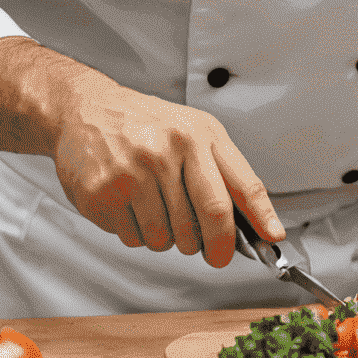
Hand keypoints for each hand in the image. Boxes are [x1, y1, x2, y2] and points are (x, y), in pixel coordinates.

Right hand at [47, 64, 283, 267]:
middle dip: (213, 246)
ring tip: (153, 206)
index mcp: (197, 133)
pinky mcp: (104, 193)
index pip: (241, 184)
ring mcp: (134, 171)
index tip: (272, 239)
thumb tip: (260, 222)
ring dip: (166, 237)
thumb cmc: (144, 124)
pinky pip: (134, 239)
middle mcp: (168, 149)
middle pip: (209, 220)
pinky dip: (135, 233)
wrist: (85, 109)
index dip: (261, 218)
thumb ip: (225, 172)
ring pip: (169, 238)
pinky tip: (128, 204)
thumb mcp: (192, 130)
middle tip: (207, 248)